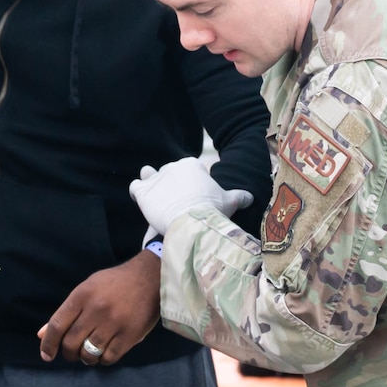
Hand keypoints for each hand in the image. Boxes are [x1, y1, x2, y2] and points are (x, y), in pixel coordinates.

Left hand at [37, 251, 161, 364]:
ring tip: (88, 353)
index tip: (46, 355)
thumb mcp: (87, 289)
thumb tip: (42, 334)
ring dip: (85, 358)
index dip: (48, 343)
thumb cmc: (114, 284)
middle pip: (71, 342)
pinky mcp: (130, 334)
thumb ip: (66, 313)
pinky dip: (102, 360)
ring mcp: (114, 323)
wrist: (150, 277)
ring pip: (89, 353)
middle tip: (71, 353)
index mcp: (82, 295)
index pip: (57, 324)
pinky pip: (109, 358)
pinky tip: (104, 353)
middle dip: (67, 353)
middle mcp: (96, 309)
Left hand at [128, 158, 253, 236]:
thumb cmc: (212, 210)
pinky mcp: (143, 191)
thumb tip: (250, 197)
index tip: (195, 197)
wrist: (192, 222)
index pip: (188, 170)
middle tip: (177, 202)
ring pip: (148, 174)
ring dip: (149, 181)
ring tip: (153, 193)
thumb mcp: (229, 201)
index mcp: (192, 164)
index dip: (191, 183)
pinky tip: (142, 200)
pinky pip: (135, 187)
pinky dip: (137, 193)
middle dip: (172, 185)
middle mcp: (172, 166)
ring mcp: (156, 178)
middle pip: (169, 173)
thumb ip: (238, 196)